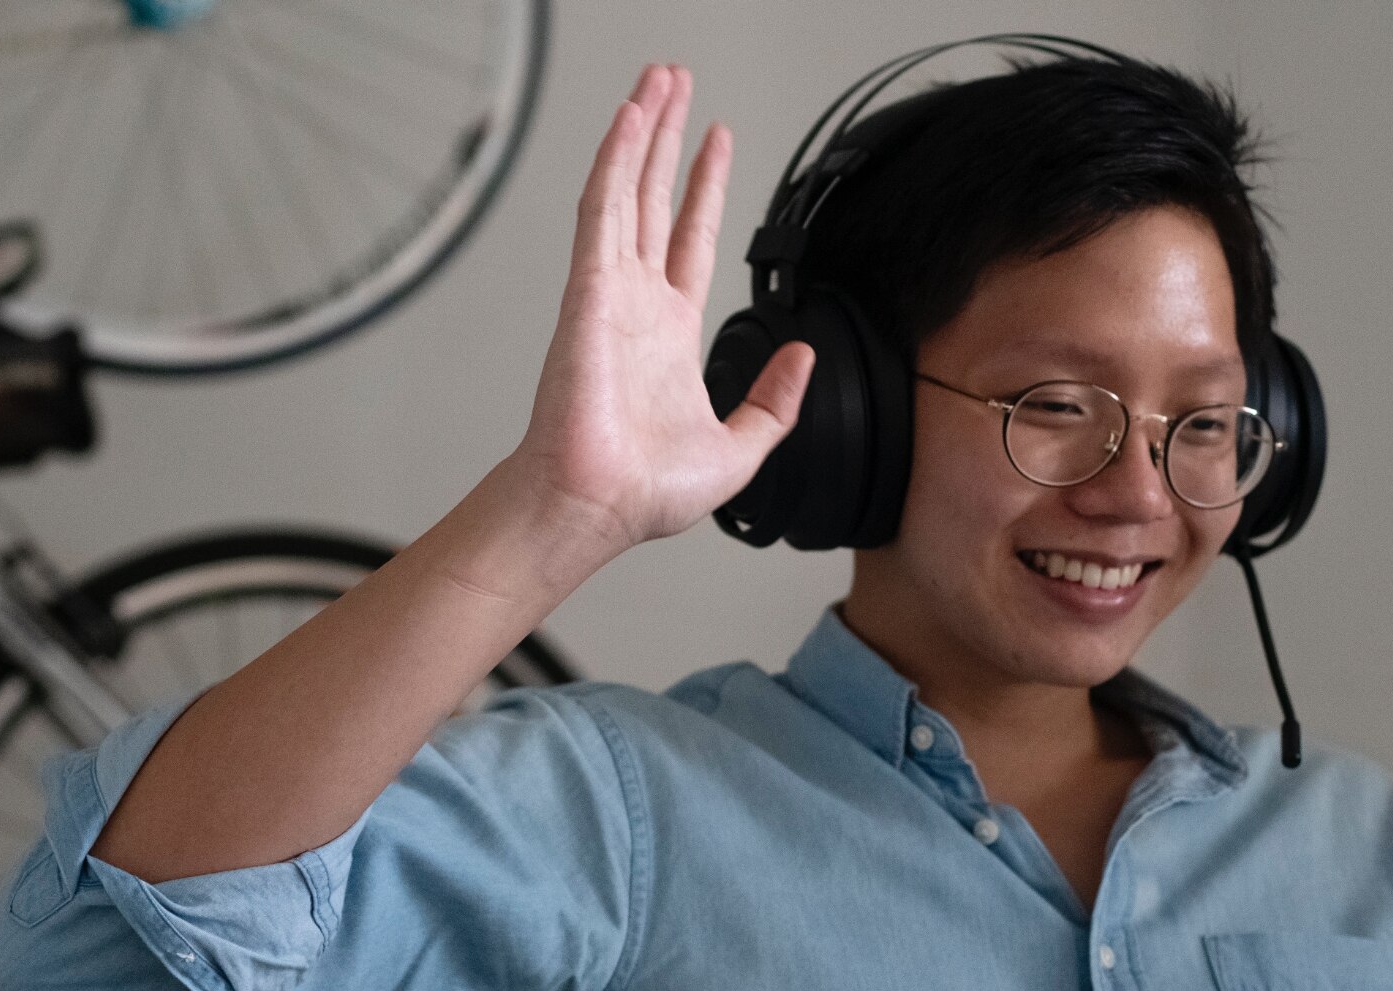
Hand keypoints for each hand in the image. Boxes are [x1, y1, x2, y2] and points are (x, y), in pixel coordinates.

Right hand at [502, 64, 816, 552]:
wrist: (597, 508)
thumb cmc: (643, 493)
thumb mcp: (741, 449)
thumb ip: (775, 403)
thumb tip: (804, 355)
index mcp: (668, 335)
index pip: (690, 240)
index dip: (705, 188)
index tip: (717, 142)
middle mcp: (636, 304)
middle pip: (654, 198)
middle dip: (668, 139)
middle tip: (675, 85)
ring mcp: (609, 292)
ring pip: (627, 189)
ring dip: (643, 132)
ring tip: (657, 80)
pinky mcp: (588, 291)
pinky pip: (602, 210)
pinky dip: (614, 161)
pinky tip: (629, 121)